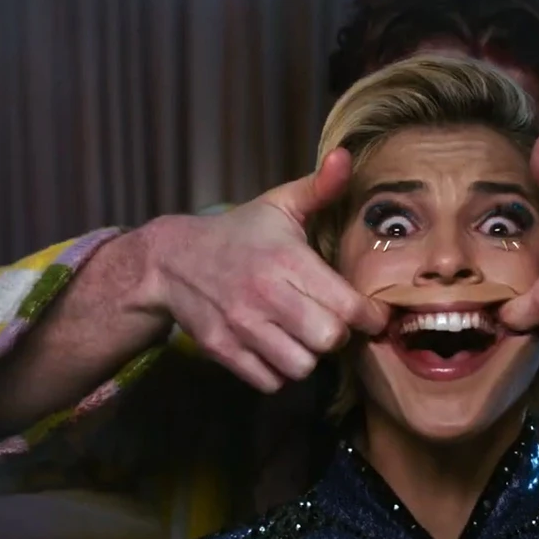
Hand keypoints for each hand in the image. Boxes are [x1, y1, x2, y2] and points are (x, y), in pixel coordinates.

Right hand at [146, 149, 388, 392]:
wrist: (169, 260)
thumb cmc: (239, 234)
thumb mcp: (278, 206)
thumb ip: (318, 188)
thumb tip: (346, 157)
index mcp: (287, 260)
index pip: (349, 306)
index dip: (369, 315)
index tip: (368, 313)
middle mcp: (265, 295)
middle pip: (328, 340)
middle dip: (337, 336)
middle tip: (331, 323)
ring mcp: (241, 326)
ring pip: (300, 367)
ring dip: (308, 356)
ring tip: (303, 337)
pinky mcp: (222, 350)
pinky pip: (270, 382)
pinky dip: (279, 373)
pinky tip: (277, 349)